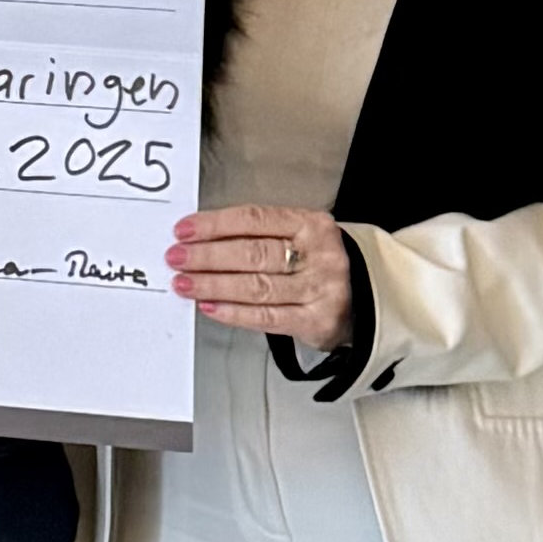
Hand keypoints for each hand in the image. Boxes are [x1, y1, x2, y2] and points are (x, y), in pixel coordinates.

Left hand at [168, 205, 354, 346]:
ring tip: (185, 283)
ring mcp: (320, 290)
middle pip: (253, 253)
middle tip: (176, 258)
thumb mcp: (299, 237)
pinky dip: (233, 312)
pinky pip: (266, 317)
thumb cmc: (317, 263)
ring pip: (256, 287)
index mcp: (312, 225)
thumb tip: (200, 239)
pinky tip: (211, 306)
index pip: (255, 219)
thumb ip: (257, 235)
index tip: (184, 230)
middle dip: (208, 256)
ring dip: (213, 285)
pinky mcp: (316, 322)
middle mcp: (320, 256)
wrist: (365, 298)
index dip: (215, 224)